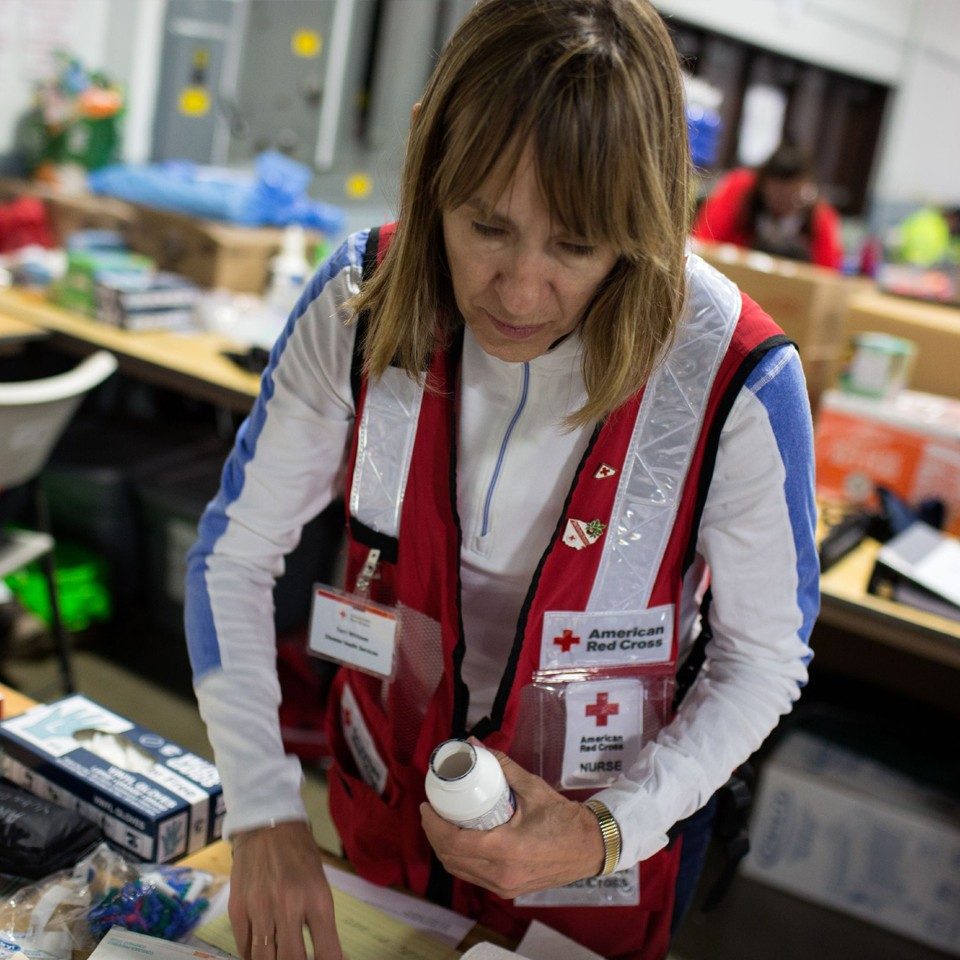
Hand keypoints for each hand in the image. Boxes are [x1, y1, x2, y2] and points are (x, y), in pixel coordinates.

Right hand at [229, 820, 341, 959]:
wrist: (266, 826)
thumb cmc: (299, 855)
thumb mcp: (319, 885)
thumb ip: (322, 922)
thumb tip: (331, 957)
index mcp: (317, 899)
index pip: (326, 951)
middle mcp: (289, 905)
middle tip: (297, 959)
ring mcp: (260, 908)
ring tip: (278, 956)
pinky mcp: (237, 908)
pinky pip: (244, 947)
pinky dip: (253, 955)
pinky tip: (261, 950)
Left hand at [420, 749, 604, 898]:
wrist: (591, 848)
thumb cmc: (563, 818)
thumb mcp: (532, 787)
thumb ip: (502, 766)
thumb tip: (474, 745)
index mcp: (504, 850)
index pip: (453, 842)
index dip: (433, 825)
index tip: (427, 805)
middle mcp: (500, 874)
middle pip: (451, 859)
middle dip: (434, 835)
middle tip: (432, 811)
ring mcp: (504, 887)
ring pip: (460, 870)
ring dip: (445, 849)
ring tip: (442, 824)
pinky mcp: (508, 890)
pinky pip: (474, 876)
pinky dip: (461, 859)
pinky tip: (461, 840)